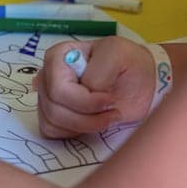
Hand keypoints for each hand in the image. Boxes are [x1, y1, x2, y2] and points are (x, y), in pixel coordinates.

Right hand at [33, 36, 156, 137]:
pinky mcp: (51, 116)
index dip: (85, 101)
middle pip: (54, 109)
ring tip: (107, 116)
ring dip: (85, 125)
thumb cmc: (129, 65)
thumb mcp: (119, 54)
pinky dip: (75, 132)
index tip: (110, 100)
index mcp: (59, 56)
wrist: (139, 84)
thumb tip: (86, 89)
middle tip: (112, 110)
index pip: (59, 89)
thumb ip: (99, 70)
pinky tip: (93, 121)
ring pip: (52, 123)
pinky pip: (52, 132)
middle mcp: (48, 76)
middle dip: (88, 117)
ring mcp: (47, 97)